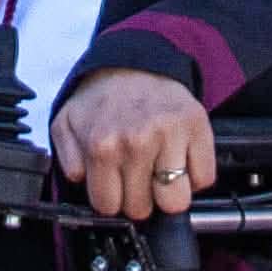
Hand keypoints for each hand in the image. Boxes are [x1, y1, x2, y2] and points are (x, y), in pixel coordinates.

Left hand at [51, 68, 215, 218]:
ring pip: (176, 201)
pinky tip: (179, 160)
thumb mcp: (67, 123)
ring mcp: (170, 136)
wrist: (135, 62)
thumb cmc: (103, 99)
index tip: (115, 186)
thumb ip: (67, 158)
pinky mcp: (197, 127)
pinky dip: (195, 176)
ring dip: (168, 192)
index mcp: (102, 145)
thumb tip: (80, 180)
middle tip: (136, 175)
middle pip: (142, 208)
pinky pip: (204, 178)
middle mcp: (136, 142)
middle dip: (138, 197)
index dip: (112, 199)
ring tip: (159, 172)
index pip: (109, 206)